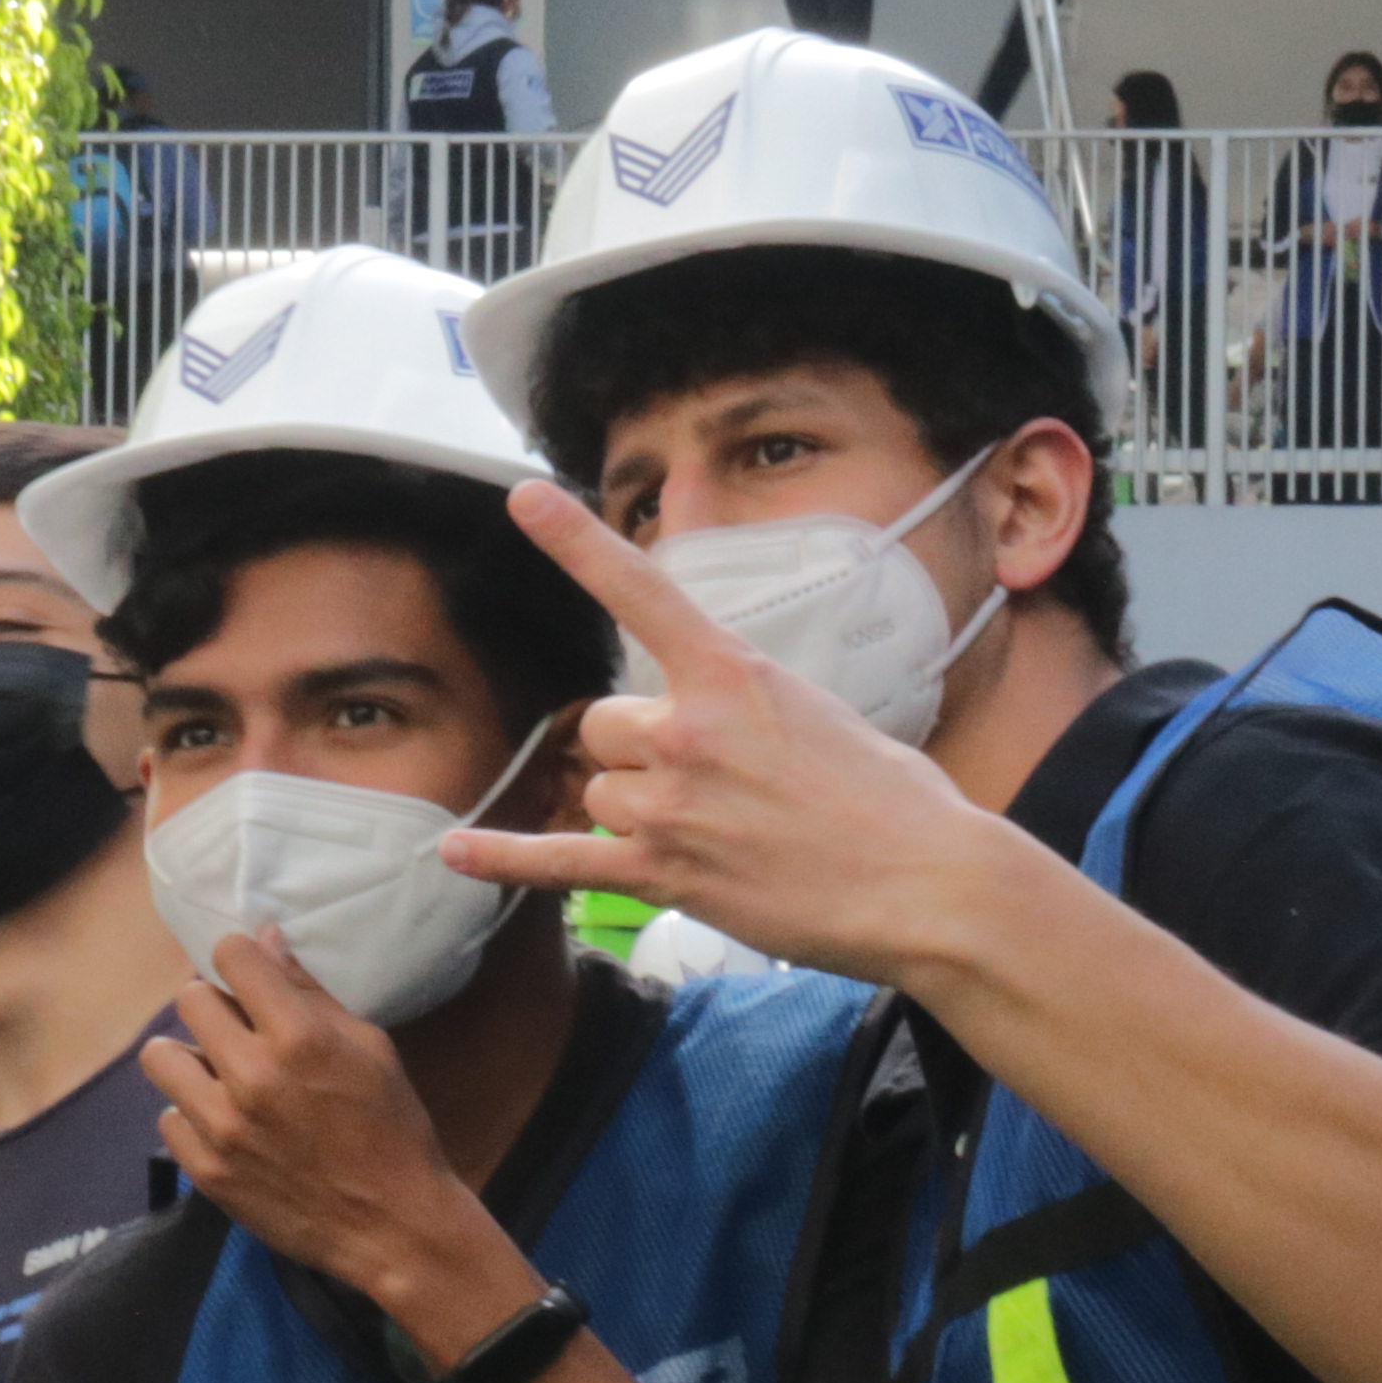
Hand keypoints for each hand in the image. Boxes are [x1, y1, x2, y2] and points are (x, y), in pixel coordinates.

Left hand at [139, 932, 528, 1345]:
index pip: (231, 957)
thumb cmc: (391, 1129)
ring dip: (190, 1059)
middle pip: (188, 1000)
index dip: (241, 958)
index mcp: (300, 1038)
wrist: (391, 1226)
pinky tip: (228, 1125)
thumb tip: (266, 939)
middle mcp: (252, 1077)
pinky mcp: (206, 1170)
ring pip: (160, 1056)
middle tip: (239, 1028)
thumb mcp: (370, 1048)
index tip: (250, 976)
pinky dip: (193, 1117)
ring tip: (221, 1075)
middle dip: (215, 1005)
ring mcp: (221, 1127)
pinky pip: (168, 1117)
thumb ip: (310, 993)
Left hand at [446, 485, 1040, 990]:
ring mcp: (668, 804)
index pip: (641, 591)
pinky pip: (560, 861)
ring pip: (598, 792)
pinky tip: (454, 854)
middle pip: (605, 726)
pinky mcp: (662, 873)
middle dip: (639, 751)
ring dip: (635, 811)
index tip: (523, 498)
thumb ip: (744, 706)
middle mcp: (687, 730)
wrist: (927, 884)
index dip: (576, 541)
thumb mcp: (820, 716)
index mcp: (733, 674)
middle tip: (715, 785)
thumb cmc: (893, 801)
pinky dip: (504, 860)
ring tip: (717, 836)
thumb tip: (709, 727)